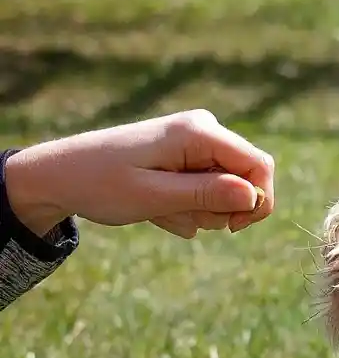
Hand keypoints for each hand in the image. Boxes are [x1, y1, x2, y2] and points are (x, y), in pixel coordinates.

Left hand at [3, 110, 274, 238]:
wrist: (60, 176)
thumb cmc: (101, 184)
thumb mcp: (154, 196)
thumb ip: (206, 194)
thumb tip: (253, 196)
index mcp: (199, 131)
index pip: (259, 165)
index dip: (258, 202)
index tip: (233, 228)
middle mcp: (204, 129)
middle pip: (246, 180)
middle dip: (223, 208)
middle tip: (181, 216)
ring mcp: (197, 142)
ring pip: (229, 189)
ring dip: (202, 211)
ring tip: (163, 210)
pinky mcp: (189, 156)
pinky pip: (209, 189)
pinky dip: (189, 206)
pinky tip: (159, 206)